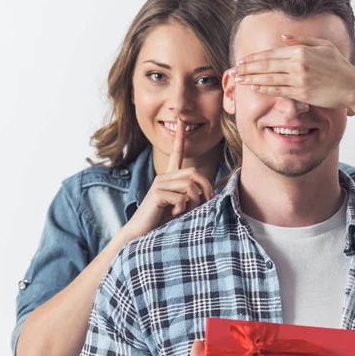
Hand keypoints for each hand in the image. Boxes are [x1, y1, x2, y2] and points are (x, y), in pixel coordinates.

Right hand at [120, 118, 212, 239]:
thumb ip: (195, 198)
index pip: (176, 154)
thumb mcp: (183, 208)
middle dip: (205, 188)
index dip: (180, 138)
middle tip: (206, 203)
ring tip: (186, 212)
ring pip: (190, 185)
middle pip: (194, 173)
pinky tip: (174, 214)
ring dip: (194, 202)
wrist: (141, 234)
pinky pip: (181, 197)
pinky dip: (183, 208)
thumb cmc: (163, 222)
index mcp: (169, 178)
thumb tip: (213, 193)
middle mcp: (164, 177)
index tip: (182, 121)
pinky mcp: (158, 193)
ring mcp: (160, 184)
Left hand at [230, 35, 354, 110]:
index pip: (272, 53)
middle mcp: (298, 63)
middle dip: (247, 68)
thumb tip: (283, 38)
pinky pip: (279, 90)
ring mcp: (299, 79)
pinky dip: (265, 88)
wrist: (353, 86)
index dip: (255, 57)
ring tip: (238, 80)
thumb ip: (303, 41)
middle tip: (233, 70)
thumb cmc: (339, 66)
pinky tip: (255, 87)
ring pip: (270, 78)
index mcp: (302, 50)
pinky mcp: (302, 93)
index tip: (242, 60)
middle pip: (266, 64)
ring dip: (251, 78)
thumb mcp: (323, 47)